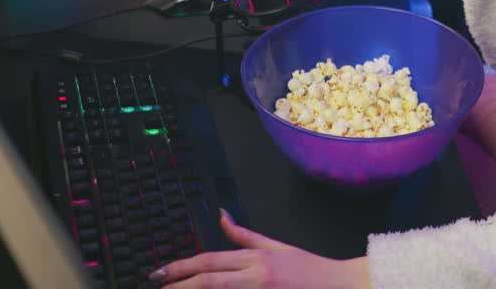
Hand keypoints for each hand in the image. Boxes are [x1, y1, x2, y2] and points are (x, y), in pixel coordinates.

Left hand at [149, 209, 368, 287]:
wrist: (339, 285)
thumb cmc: (309, 270)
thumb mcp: (276, 247)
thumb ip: (245, 235)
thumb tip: (223, 215)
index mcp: (257, 258)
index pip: (211, 261)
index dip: (182, 266)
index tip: (160, 272)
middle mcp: (257, 275)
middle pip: (209, 279)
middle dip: (178, 282)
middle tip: (156, 283)